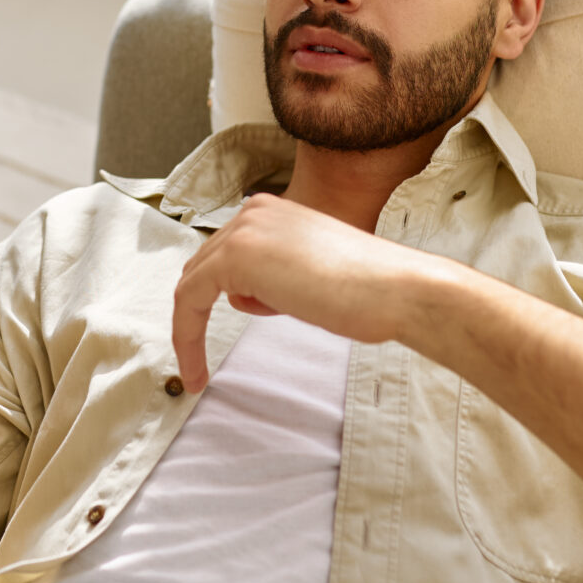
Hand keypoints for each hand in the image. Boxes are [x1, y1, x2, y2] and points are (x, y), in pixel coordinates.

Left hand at [171, 193, 448, 390]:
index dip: (215, 298)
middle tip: (198, 360)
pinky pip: (190, 299)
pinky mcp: (236, 258)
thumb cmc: (367, 290)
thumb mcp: (307, 275)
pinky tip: (195, 370)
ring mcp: (243, 231)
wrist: (396, 290)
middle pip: (204, 268)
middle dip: (201, 315)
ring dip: (192, 330)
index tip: (208, 339)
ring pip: (193, 285)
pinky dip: (186, 337)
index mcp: (272, 211)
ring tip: (202, 371)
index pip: (226, 255)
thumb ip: (273, 276)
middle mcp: (253, 212)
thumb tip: (245, 295)